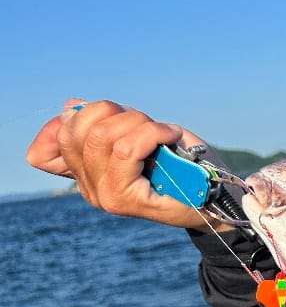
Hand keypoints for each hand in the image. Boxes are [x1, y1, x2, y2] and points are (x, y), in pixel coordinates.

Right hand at [26, 99, 219, 229]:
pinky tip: (170, 135)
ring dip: (137, 122)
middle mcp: (89, 189)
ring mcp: (104, 196)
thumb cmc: (184, 164)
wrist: (217, 197)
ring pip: (101, 137)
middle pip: (75, 131)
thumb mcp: (140, 135)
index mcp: (86, 175)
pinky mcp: (124, 200)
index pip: (46, 148)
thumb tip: (71, 106)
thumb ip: (105, 124)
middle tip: (147, 123)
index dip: (73, 120)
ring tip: (162, 132)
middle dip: (114, 113)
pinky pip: (126, 149)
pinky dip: (151, 132)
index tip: (113, 115)